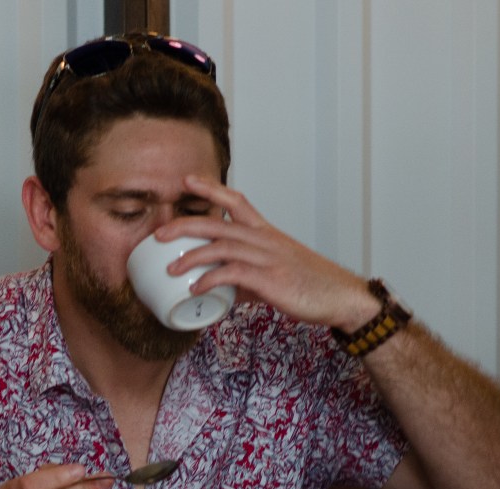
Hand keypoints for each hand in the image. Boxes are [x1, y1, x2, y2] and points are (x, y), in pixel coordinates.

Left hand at [153, 175, 380, 331]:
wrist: (340, 297)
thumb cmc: (309, 285)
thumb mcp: (272, 276)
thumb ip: (244, 279)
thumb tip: (220, 291)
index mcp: (265, 232)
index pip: (236, 200)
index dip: (210, 189)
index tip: (187, 181)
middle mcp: (264, 239)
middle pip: (218, 222)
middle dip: (185, 224)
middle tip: (159, 232)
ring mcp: (267, 257)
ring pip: (222, 246)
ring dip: (192, 256)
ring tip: (170, 268)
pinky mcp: (270, 278)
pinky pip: (233, 274)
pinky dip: (210, 280)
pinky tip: (195, 289)